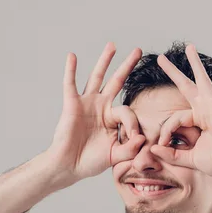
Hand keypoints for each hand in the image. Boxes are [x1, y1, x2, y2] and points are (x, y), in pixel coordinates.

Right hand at [46, 42, 145, 186]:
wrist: (69, 166)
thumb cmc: (90, 162)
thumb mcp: (116, 156)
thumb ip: (130, 149)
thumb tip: (143, 137)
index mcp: (113, 119)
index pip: (128, 112)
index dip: (133, 124)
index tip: (134, 138)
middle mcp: (101, 107)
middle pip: (117, 81)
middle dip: (127, 66)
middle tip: (138, 50)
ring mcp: (87, 104)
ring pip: (97, 77)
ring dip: (105, 61)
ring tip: (112, 45)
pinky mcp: (72, 105)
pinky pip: (70, 84)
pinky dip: (71, 70)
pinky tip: (72, 56)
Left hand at [150, 44, 211, 177]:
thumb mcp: (188, 158)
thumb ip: (171, 154)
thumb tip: (153, 149)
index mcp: (198, 120)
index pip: (174, 118)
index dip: (165, 130)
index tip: (161, 143)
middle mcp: (205, 110)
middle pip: (187, 86)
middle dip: (174, 72)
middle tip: (161, 58)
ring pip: (202, 81)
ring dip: (195, 63)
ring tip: (189, 47)